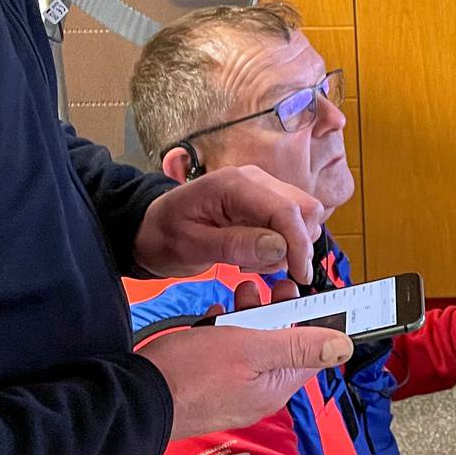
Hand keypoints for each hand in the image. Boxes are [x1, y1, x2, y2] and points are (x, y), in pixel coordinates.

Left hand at [135, 165, 325, 283]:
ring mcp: (262, 189)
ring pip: (302, 216)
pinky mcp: (264, 203)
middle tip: (269, 269)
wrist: (150, 229)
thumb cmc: (164, 235)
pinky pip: (290, 223)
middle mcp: (254, 179)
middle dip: (298, 244)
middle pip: (305, 207)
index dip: (299, 243)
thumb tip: (280, 248)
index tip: (299, 274)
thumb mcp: (191, 246)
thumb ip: (235, 244)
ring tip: (250, 260)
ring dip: (288, 246)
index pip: (286, 209)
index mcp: (234, 184)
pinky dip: (281, 245)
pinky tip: (252, 253)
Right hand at [140, 281, 351, 441]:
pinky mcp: (208, 382)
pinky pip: (226, 352)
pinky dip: (224, 329)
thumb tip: (343, 347)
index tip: (314, 293)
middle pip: (283, 344)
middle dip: (279, 310)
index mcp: (276, 386)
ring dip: (251, 315)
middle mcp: (259, 391)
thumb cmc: (192, 374)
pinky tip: (214, 315)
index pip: (313, 350)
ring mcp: (232, 388)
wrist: (135, 398)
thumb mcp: (252, 350)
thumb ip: (297, 346)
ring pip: (253, 344)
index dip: (317, 320)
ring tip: (242, 292)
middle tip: (271, 284)